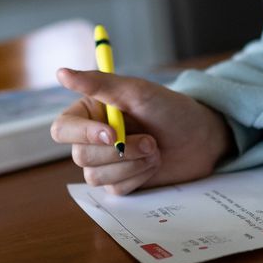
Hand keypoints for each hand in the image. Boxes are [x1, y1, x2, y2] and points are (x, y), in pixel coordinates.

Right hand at [51, 69, 234, 194]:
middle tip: (151, 141)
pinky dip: (138, 177)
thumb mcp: (137, 92)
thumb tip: (61, 73)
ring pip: (96, 176)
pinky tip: (153, 163)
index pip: (63, 128)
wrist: (201, 138)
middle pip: (80, 155)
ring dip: (132, 164)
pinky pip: (115, 189)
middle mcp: (92, 138)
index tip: (112, 134)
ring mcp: (106, 162)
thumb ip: (99, 83)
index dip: (83, 134)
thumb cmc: (170, 109)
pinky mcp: (120, 182)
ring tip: (155, 149)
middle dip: (120, 151)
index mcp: (90, 112)